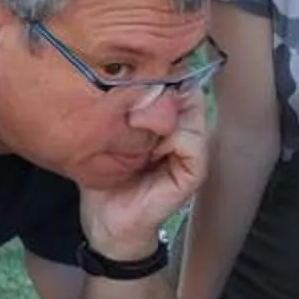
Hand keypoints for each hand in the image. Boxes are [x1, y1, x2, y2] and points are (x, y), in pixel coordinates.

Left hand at [77, 90, 208, 261]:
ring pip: (191, 112)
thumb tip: (117, 74)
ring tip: (133, 123)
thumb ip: (118, 108)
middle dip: (160, 91)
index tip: (131, 77)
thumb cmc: (105, 181)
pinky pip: (191, 142)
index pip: (176, 82)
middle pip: (187, 92)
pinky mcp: (194, 172)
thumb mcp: (106, 136)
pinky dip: (170, 138)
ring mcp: (193, 151)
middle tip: (130, 101)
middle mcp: (185, 132)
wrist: (107, 224)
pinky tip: (145, 147)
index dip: (159, 74)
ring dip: (162, 114)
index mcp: (167, 121)